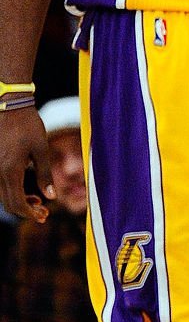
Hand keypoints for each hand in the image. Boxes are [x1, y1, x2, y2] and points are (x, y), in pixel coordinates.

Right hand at [0, 107, 54, 221]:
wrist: (9, 106)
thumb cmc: (28, 125)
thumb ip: (45, 174)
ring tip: (38, 203)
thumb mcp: (41, 148)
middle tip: (44, 213)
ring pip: (3, 195)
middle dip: (26, 211)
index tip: (43, 215)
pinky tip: (26, 190)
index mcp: (10, 170)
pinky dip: (12, 192)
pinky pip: (0, 185)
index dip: (29, 213)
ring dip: (19, 202)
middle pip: (8, 203)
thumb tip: (51, 197)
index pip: (16, 203)